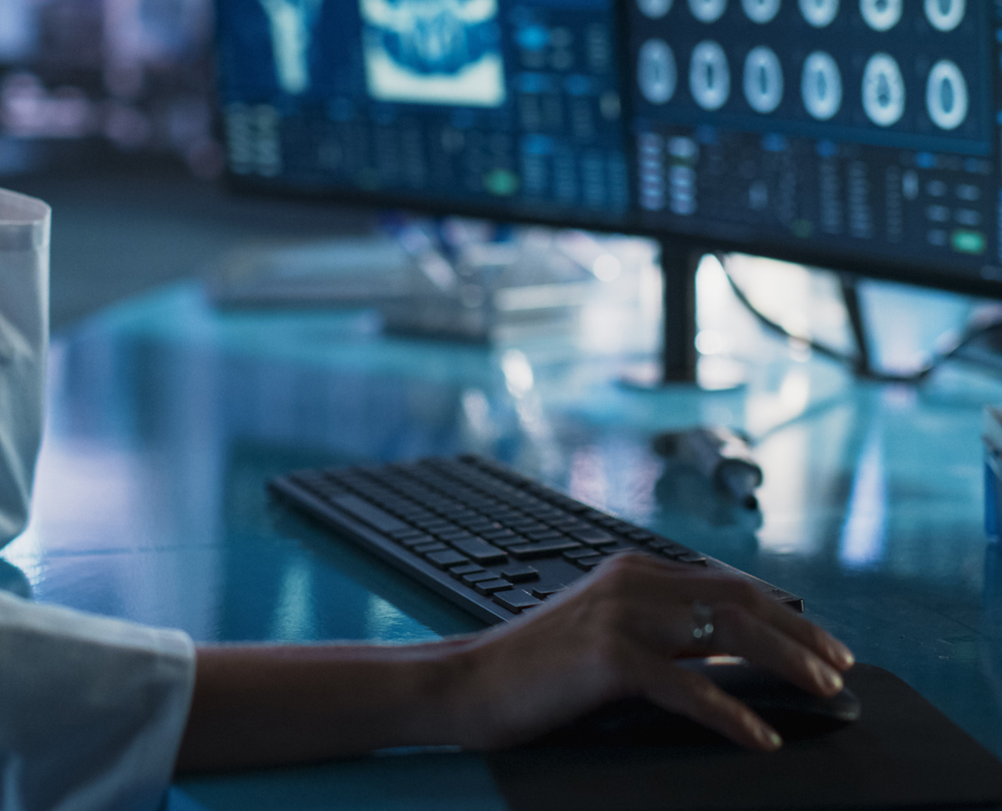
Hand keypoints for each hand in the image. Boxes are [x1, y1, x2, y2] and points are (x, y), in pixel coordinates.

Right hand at [446, 553, 854, 750]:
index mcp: (632, 571)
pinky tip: (758, 736)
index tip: (824, 645)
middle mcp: (631, 582)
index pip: (729, 583)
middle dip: (802, 635)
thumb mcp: (602, 634)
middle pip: (741, 601)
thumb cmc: (532, 670)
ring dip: (788, 663)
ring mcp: (621, 616)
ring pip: (729, 632)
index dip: (786, 614)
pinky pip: (691, 688)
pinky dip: (734, 714)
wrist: (467, 682)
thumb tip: (726, 658)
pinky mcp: (610, 658)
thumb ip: (656, 630)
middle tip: (840, 670)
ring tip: (821, 692)